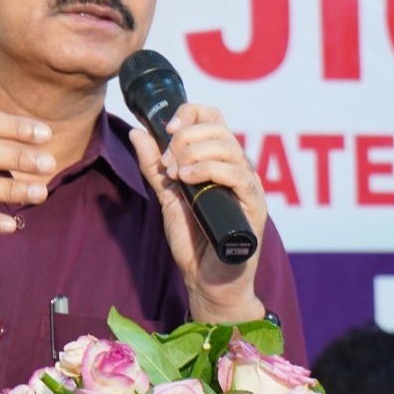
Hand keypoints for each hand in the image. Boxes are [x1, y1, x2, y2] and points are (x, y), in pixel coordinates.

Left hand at [129, 102, 266, 324]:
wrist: (205, 280)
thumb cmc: (192, 240)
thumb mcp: (166, 196)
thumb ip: (154, 166)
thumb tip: (138, 132)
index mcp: (219, 161)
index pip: (213, 118)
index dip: (190, 113)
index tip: (166, 129)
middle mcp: (237, 168)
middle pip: (219, 127)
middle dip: (185, 138)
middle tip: (168, 164)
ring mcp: (248, 186)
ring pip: (229, 146)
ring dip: (194, 154)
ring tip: (176, 176)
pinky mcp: (254, 206)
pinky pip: (239, 175)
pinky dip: (209, 171)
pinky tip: (188, 182)